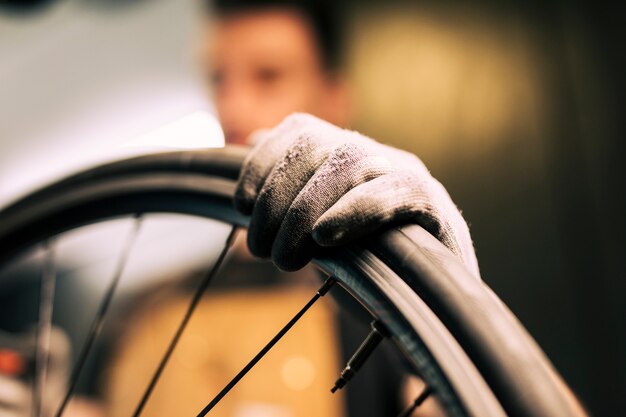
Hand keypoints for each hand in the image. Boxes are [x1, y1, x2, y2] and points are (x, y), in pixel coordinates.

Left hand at [235, 113, 478, 275]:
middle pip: (316, 146)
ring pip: (349, 162)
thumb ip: (292, 183)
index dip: (261, 163)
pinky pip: (397, 191)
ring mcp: (406, 174)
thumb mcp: (320, 225)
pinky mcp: (435, 205)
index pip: (298, 131)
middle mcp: (377, 154)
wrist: (426, 303)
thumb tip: (255, 138)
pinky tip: (326, 235)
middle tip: (262, 249)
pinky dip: (356, 210)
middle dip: (276, 199)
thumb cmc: (366, 263)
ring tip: (286, 258)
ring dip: (303, 211)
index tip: (241, 205)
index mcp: (348, 153)